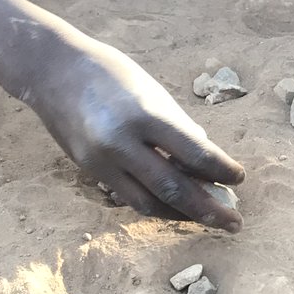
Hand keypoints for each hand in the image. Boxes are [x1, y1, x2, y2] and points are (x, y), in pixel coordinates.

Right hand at [28, 36, 245, 228]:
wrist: (53, 69)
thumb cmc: (112, 73)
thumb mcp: (152, 91)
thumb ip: (178, 126)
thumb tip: (205, 157)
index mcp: (146, 115)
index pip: (195, 153)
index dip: (222, 170)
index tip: (240, 178)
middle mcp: (123, 142)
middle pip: (174, 188)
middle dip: (208, 209)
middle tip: (235, 223)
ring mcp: (102, 160)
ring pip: (148, 203)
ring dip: (181, 215)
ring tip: (207, 219)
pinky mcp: (89, 170)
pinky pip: (128, 197)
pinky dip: (154, 205)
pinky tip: (174, 207)